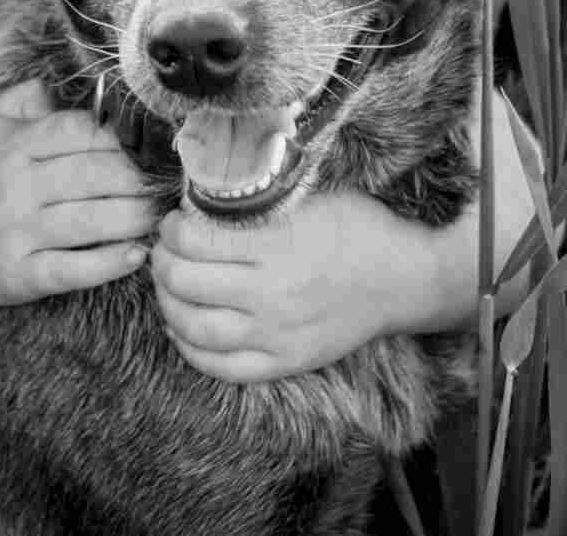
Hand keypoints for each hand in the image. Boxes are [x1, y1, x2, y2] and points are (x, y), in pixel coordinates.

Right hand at [0, 78, 156, 307]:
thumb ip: (22, 100)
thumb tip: (63, 86)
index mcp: (12, 145)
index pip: (79, 132)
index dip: (120, 137)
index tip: (147, 144)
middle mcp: (18, 186)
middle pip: (95, 175)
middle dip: (139, 178)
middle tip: (166, 181)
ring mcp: (19, 233)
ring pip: (93, 221)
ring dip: (135, 218)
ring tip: (159, 214)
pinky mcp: (21, 275)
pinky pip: (74, 269)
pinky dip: (109, 264)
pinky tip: (135, 256)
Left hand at [150, 192, 400, 383]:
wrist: (404, 279)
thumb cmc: (358, 228)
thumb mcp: (308, 199)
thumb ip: (257, 203)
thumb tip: (200, 200)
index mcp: (277, 247)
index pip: (195, 241)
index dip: (171, 229)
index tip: (172, 222)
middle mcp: (272, 294)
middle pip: (186, 284)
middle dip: (162, 263)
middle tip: (163, 251)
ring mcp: (278, 334)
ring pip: (196, 329)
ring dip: (168, 305)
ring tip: (168, 287)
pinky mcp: (286, 362)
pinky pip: (223, 368)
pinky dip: (192, 350)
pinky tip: (182, 328)